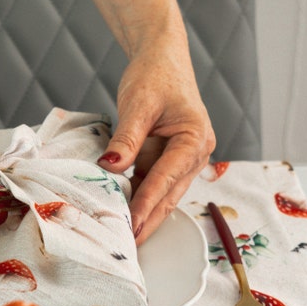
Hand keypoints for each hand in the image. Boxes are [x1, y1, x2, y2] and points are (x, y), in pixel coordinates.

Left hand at [97, 32, 214, 241]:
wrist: (161, 59)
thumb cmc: (155, 75)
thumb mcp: (139, 103)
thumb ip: (127, 137)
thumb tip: (111, 167)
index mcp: (195, 138)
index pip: (168, 177)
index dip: (148, 202)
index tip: (132, 224)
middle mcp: (194, 154)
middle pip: (169, 194)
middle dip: (149, 221)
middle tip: (128, 246)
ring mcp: (182, 160)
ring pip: (163, 195)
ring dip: (145, 216)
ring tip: (126, 240)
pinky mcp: (167, 161)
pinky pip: (153, 185)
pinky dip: (139, 201)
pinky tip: (124, 217)